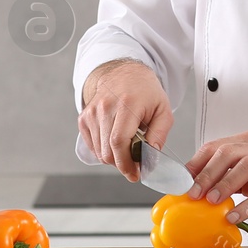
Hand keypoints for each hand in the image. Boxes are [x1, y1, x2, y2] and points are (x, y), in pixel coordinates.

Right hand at [78, 59, 173, 181]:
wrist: (124, 74)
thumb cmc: (146, 92)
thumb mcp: (163, 110)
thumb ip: (159, 134)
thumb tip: (151, 156)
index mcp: (127, 103)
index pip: (119, 141)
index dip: (125, 163)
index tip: (134, 174)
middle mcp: (105, 106)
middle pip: (107, 150)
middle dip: (122, 164)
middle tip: (134, 163)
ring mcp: (92, 112)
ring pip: (99, 151)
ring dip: (113, 158)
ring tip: (127, 148)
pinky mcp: (84, 117)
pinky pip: (92, 145)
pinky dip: (104, 150)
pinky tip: (115, 141)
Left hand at [186, 131, 247, 224]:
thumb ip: (232, 174)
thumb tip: (202, 188)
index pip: (215, 146)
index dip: (196, 163)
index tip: (181, 180)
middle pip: (226, 153)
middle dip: (205, 173)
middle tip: (192, 192)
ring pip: (244, 167)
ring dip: (224, 184)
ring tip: (211, 201)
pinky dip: (246, 206)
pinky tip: (233, 217)